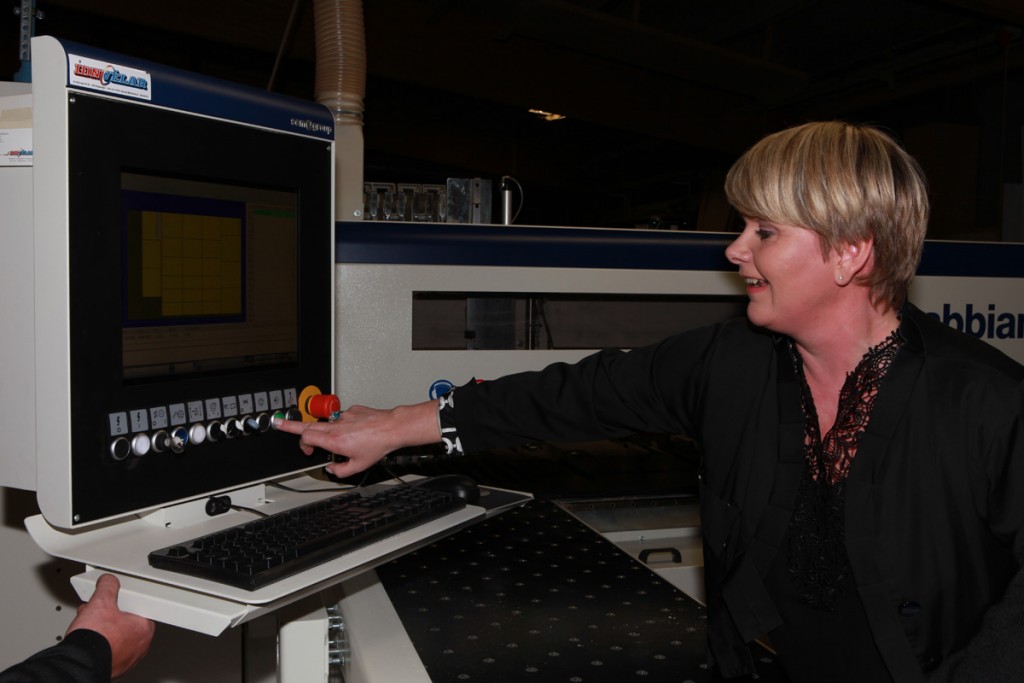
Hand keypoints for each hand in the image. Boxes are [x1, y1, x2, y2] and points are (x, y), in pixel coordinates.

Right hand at [66, 574, 154, 678]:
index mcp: (144, 628)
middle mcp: (140, 645)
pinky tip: (87, 638)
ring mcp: (127, 658)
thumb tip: (108, 581)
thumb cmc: (95, 639)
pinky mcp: (114, 666)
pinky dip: (99, 643)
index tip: (113, 601)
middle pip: (125, 623)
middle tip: (97, 612)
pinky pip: (109, 649)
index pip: (139, 608)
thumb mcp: (101, 603)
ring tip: (88, 624)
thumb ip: (108, 587)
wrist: (78, 663)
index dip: (123, 602)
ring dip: (103, 629)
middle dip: (109, 615)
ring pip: (116, 637)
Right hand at [274, 402, 440, 477]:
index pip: (306, 437)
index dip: (302, 445)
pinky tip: (356, 431)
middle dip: (291, 425)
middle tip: (279, 424)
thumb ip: (340, 471)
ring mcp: (343, 416)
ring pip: (326, 422)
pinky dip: (343, 425)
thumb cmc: (378, 445)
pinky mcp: (352, 410)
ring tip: (331, 437)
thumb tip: (332, 469)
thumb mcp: (359, 466)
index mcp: (334, 440)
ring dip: (323, 429)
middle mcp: (336, 426)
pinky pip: (342, 418)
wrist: (392, 428)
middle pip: (307, 424)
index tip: (306, 451)